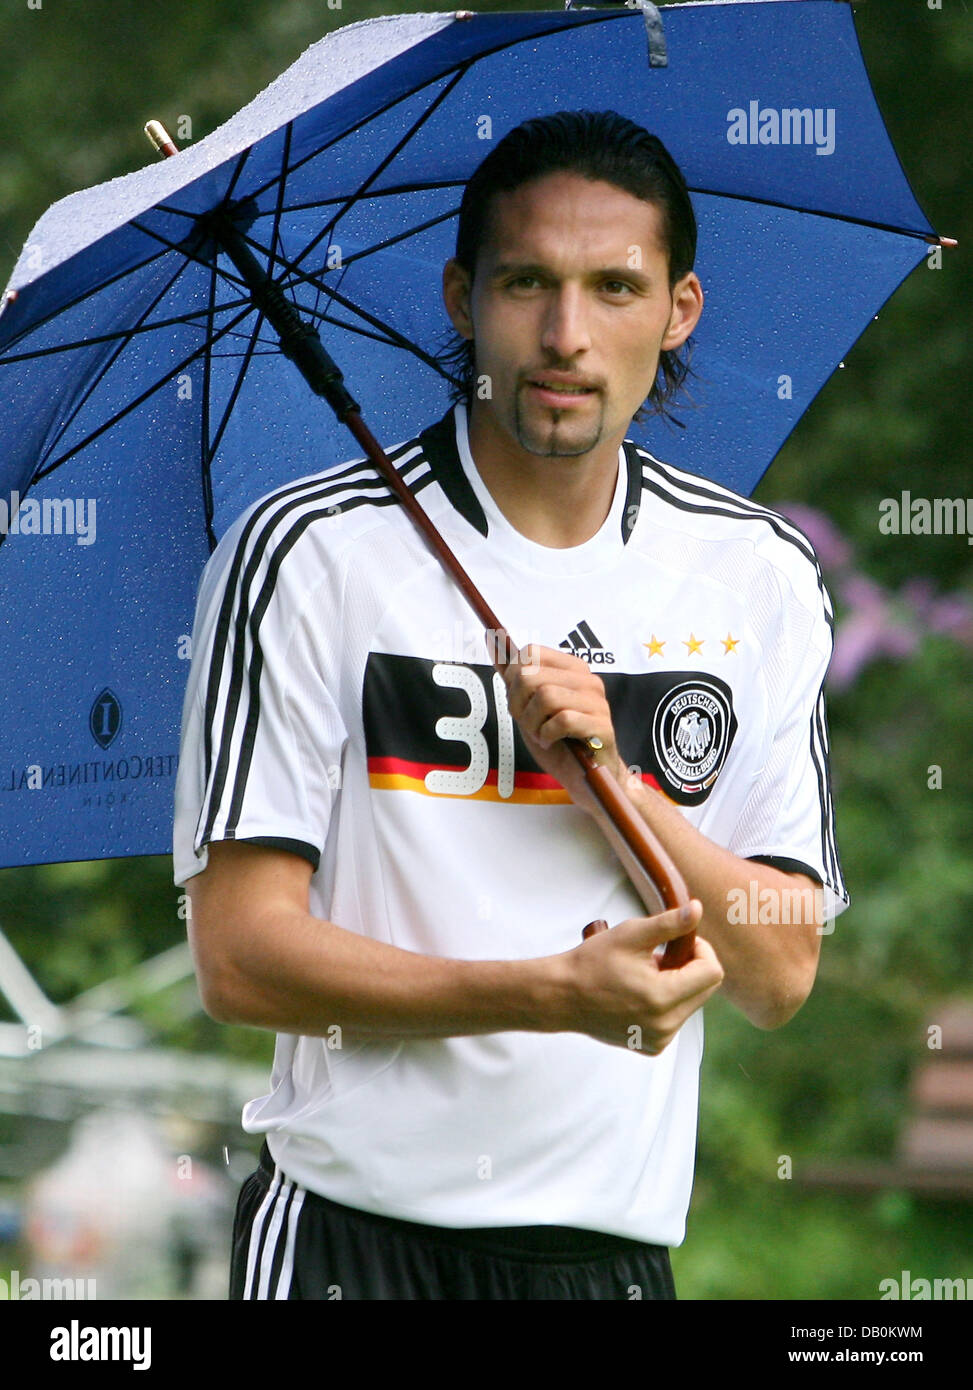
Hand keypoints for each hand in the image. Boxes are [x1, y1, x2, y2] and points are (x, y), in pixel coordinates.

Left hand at [501, 644, 626, 810]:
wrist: (584, 776)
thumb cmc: (557, 740)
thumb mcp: (528, 705)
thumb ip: (513, 674)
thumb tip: (492, 638)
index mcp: (572, 668)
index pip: (530, 653)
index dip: (513, 679)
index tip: (520, 702)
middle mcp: (588, 680)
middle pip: (532, 676)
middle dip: (519, 705)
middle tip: (529, 723)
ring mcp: (597, 702)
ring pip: (546, 697)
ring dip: (533, 723)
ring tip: (541, 734)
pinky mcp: (602, 726)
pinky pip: (563, 720)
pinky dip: (548, 735)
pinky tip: (552, 741)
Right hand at [556, 900, 722, 1054]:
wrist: (562, 996)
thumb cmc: (592, 962)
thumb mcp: (631, 934)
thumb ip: (670, 923)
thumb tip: (698, 909)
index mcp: (662, 997)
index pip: (712, 972)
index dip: (701, 950)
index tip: (680, 941)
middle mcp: (665, 1025)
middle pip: (706, 989)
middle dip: (689, 967)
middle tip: (659, 956)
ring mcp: (659, 1039)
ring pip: (692, 1003)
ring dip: (678, 984)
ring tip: (645, 975)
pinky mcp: (653, 1046)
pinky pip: (676, 1018)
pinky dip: (667, 1002)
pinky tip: (640, 993)